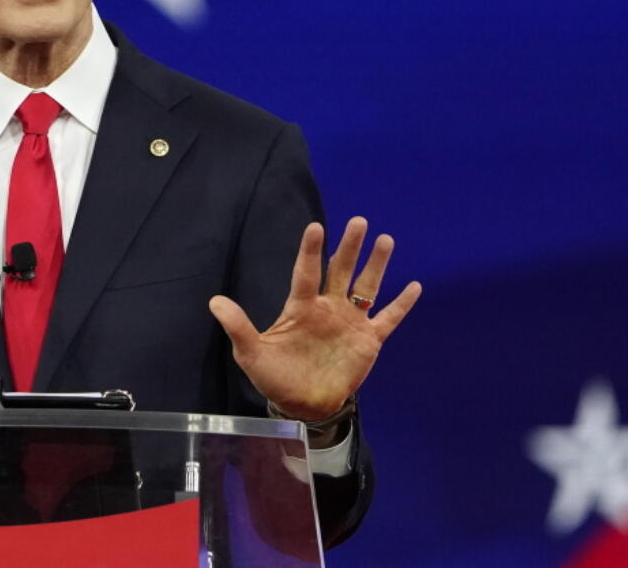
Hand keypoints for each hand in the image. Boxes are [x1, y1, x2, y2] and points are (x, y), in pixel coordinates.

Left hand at [209, 217, 420, 420]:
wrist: (301, 405)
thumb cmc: (275, 376)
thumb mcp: (251, 353)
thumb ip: (238, 326)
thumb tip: (214, 301)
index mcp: (300, 307)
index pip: (305, 272)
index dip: (310, 251)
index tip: (316, 227)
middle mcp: (327, 308)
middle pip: (340, 271)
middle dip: (349, 247)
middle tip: (358, 221)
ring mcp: (350, 322)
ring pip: (366, 287)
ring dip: (376, 264)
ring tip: (385, 239)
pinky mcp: (368, 341)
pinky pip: (388, 318)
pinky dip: (401, 304)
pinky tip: (414, 286)